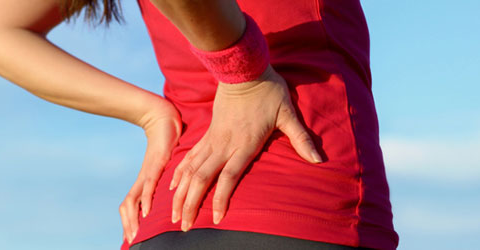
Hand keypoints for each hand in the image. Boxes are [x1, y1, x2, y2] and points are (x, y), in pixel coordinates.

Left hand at [120, 99, 181, 243]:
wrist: (164, 119)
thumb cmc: (167, 143)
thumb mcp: (169, 168)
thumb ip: (170, 181)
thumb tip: (176, 194)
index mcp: (145, 181)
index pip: (132, 205)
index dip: (129, 222)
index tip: (132, 238)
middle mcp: (143, 179)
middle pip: (128, 207)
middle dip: (129, 225)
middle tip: (131, 242)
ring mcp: (147, 172)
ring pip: (134, 200)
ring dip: (133, 218)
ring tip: (135, 234)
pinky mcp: (154, 165)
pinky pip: (148, 186)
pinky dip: (145, 200)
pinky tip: (146, 212)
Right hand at [169, 65, 321, 230]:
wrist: (242, 67)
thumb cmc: (268, 90)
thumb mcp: (288, 114)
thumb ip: (301, 139)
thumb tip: (320, 159)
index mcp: (244, 144)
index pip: (228, 178)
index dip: (220, 199)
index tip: (215, 219)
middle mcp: (224, 145)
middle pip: (202, 179)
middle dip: (191, 204)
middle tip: (184, 226)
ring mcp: (213, 139)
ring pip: (191, 170)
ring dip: (181, 193)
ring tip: (175, 213)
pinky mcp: (208, 132)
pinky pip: (189, 157)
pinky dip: (179, 172)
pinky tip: (172, 186)